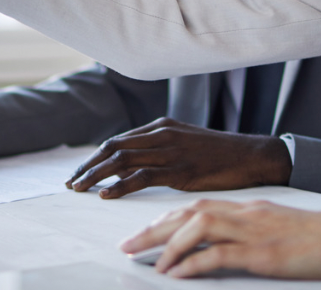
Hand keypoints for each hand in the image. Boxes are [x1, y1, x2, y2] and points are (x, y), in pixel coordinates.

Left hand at [65, 117, 290, 197]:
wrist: (250, 155)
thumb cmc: (218, 153)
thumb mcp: (184, 142)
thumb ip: (157, 148)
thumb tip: (128, 164)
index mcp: (161, 126)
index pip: (117, 140)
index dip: (95, 157)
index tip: (79, 172)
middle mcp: (162, 134)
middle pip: (113, 147)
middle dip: (88, 166)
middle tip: (71, 183)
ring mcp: (170, 151)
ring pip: (122, 160)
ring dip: (96, 175)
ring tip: (79, 189)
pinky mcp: (180, 170)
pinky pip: (142, 176)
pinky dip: (120, 185)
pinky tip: (106, 194)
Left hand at [120, 199, 320, 278]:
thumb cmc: (320, 239)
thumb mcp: (278, 229)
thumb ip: (248, 233)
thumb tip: (220, 247)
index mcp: (248, 208)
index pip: (197, 206)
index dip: (166, 219)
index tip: (143, 233)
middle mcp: (246, 214)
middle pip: (189, 213)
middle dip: (154, 229)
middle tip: (128, 246)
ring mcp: (254, 232)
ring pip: (198, 228)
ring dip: (168, 246)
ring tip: (149, 263)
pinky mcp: (264, 254)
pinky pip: (219, 255)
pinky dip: (192, 264)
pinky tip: (176, 275)